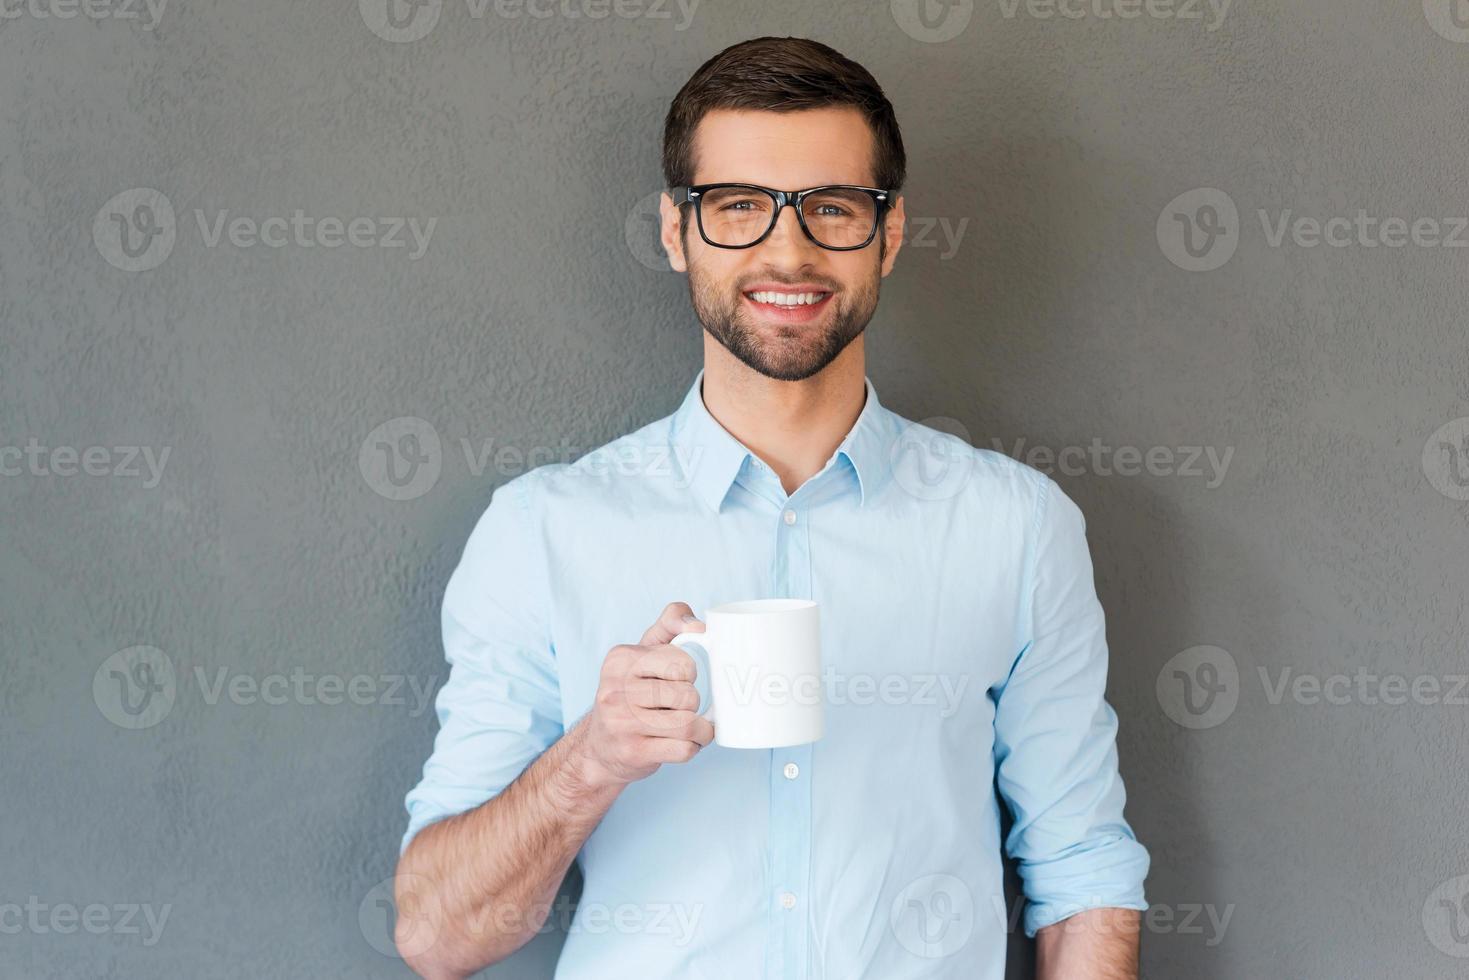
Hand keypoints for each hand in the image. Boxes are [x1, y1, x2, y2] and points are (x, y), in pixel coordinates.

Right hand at [572, 602, 714, 789]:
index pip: (682, 663)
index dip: (690, 674)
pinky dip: (693, 747)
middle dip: (695, 704)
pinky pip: (684, 749)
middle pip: (687, 696)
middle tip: (685, 707)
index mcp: (620, 659)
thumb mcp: (644, 652)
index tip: (680, 680)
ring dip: (701, 729)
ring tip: (694, 727)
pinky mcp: (633, 752)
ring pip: (688, 724)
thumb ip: (671, 624)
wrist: (599, 747)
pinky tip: (683, 743)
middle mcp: (615, 689)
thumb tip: (701, 626)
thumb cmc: (630, 693)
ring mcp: (621, 723)